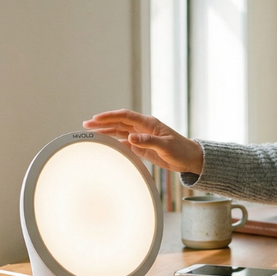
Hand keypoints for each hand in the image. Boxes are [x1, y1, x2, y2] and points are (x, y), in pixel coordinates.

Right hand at [83, 109, 203, 174]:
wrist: (190, 159)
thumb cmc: (181, 150)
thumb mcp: (165, 146)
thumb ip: (148, 141)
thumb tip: (130, 137)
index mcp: (148, 123)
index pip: (125, 116)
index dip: (109, 116)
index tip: (95, 119)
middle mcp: (143, 128)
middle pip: (119, 122)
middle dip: (102, 122)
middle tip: (86, 125)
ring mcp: (142, 136)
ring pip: (120, 131)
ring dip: (106, 131)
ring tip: (92, 133)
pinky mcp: (142, 146)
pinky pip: (125, 142)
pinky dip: (115, 142)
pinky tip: (106, 144)